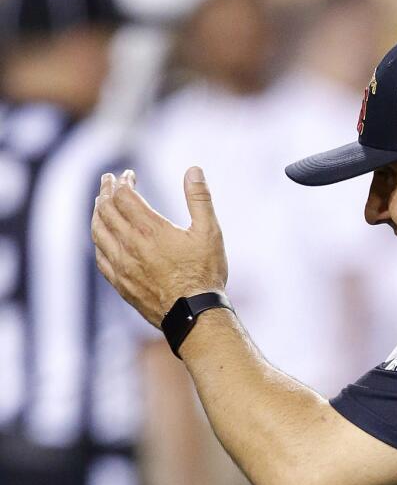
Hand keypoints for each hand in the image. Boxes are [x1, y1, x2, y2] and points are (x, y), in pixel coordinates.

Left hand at [92, 167, 227, 326]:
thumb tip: (194, 170)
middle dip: (106, 191)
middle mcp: (130, 245)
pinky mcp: (120, 283)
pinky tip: (102, 237)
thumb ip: (200, 198)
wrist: (195, 315)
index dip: (123, 182)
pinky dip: (98, 239)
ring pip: (98, 231)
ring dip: (97, 213)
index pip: (124, 196)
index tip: (128, 175)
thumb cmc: (205, 273)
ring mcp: (122, 265)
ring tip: (100, 204)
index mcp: (150, 230)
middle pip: (106, 210)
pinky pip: (100, 255)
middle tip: (108, 181)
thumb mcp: (210, 232)